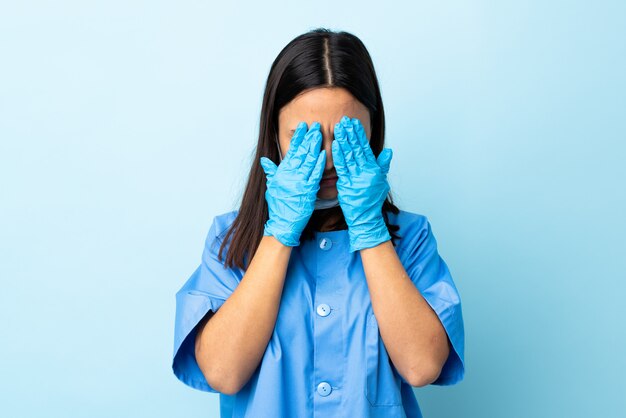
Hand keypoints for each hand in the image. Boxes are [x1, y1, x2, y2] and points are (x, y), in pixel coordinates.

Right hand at [260, 121, 325, 246]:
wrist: (283, 223)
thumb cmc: (278, 206)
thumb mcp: (271, 187)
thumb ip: (270, 172)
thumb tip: (265, 160)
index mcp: (282, 172)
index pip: (291, 151)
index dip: (298, 138)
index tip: (303, 127)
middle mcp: (290, 175)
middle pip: (301, 152)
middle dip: (309, 138)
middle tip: (316, 125)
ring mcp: (299, 182)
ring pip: (308, 161)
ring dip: (315, 146)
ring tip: (320, 134)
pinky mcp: (308, 191)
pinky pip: (315, 175)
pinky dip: (319, 164)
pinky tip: (324, 154)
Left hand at [332, 115, 392, 251]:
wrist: (366, 218)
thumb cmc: (372, 201)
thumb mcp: (381, 182)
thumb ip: (383, 165)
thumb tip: (388, 151)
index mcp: (373, 170)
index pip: (365, 148)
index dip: (360, 135)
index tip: (355, 123)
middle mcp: (366, 172)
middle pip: (357, 149)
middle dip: (351, 134)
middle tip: (345, 120)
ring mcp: (357, 178)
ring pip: (350, 156)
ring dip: (344, 140)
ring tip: (340, 128)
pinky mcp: (348, 185)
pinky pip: (342, 168)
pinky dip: (339, 155)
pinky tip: (336, 144)